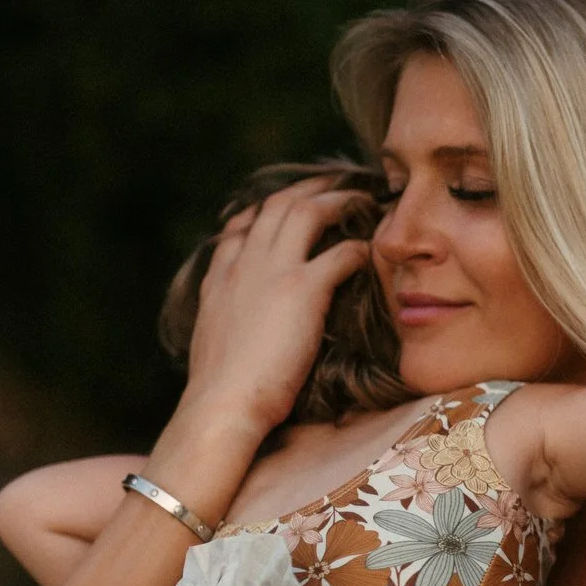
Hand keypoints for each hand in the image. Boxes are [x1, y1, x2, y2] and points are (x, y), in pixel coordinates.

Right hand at [178, 176, 374, 438]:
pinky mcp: (302, 290)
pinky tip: (372, 251)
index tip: (291, 204)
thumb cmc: (220, 393)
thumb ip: (227, 322)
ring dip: (339, 200)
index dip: (270, 208)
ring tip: (364, 199)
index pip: (244, 224)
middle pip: (279, 204)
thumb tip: (239, 329)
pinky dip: (359, 247)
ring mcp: (272, 272)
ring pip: (307, 211)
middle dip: (311, 186)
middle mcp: (244, 264)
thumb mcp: (213, 345)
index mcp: (220, 277)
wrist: (221, 405)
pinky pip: (340, 252)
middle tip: (337, 180)